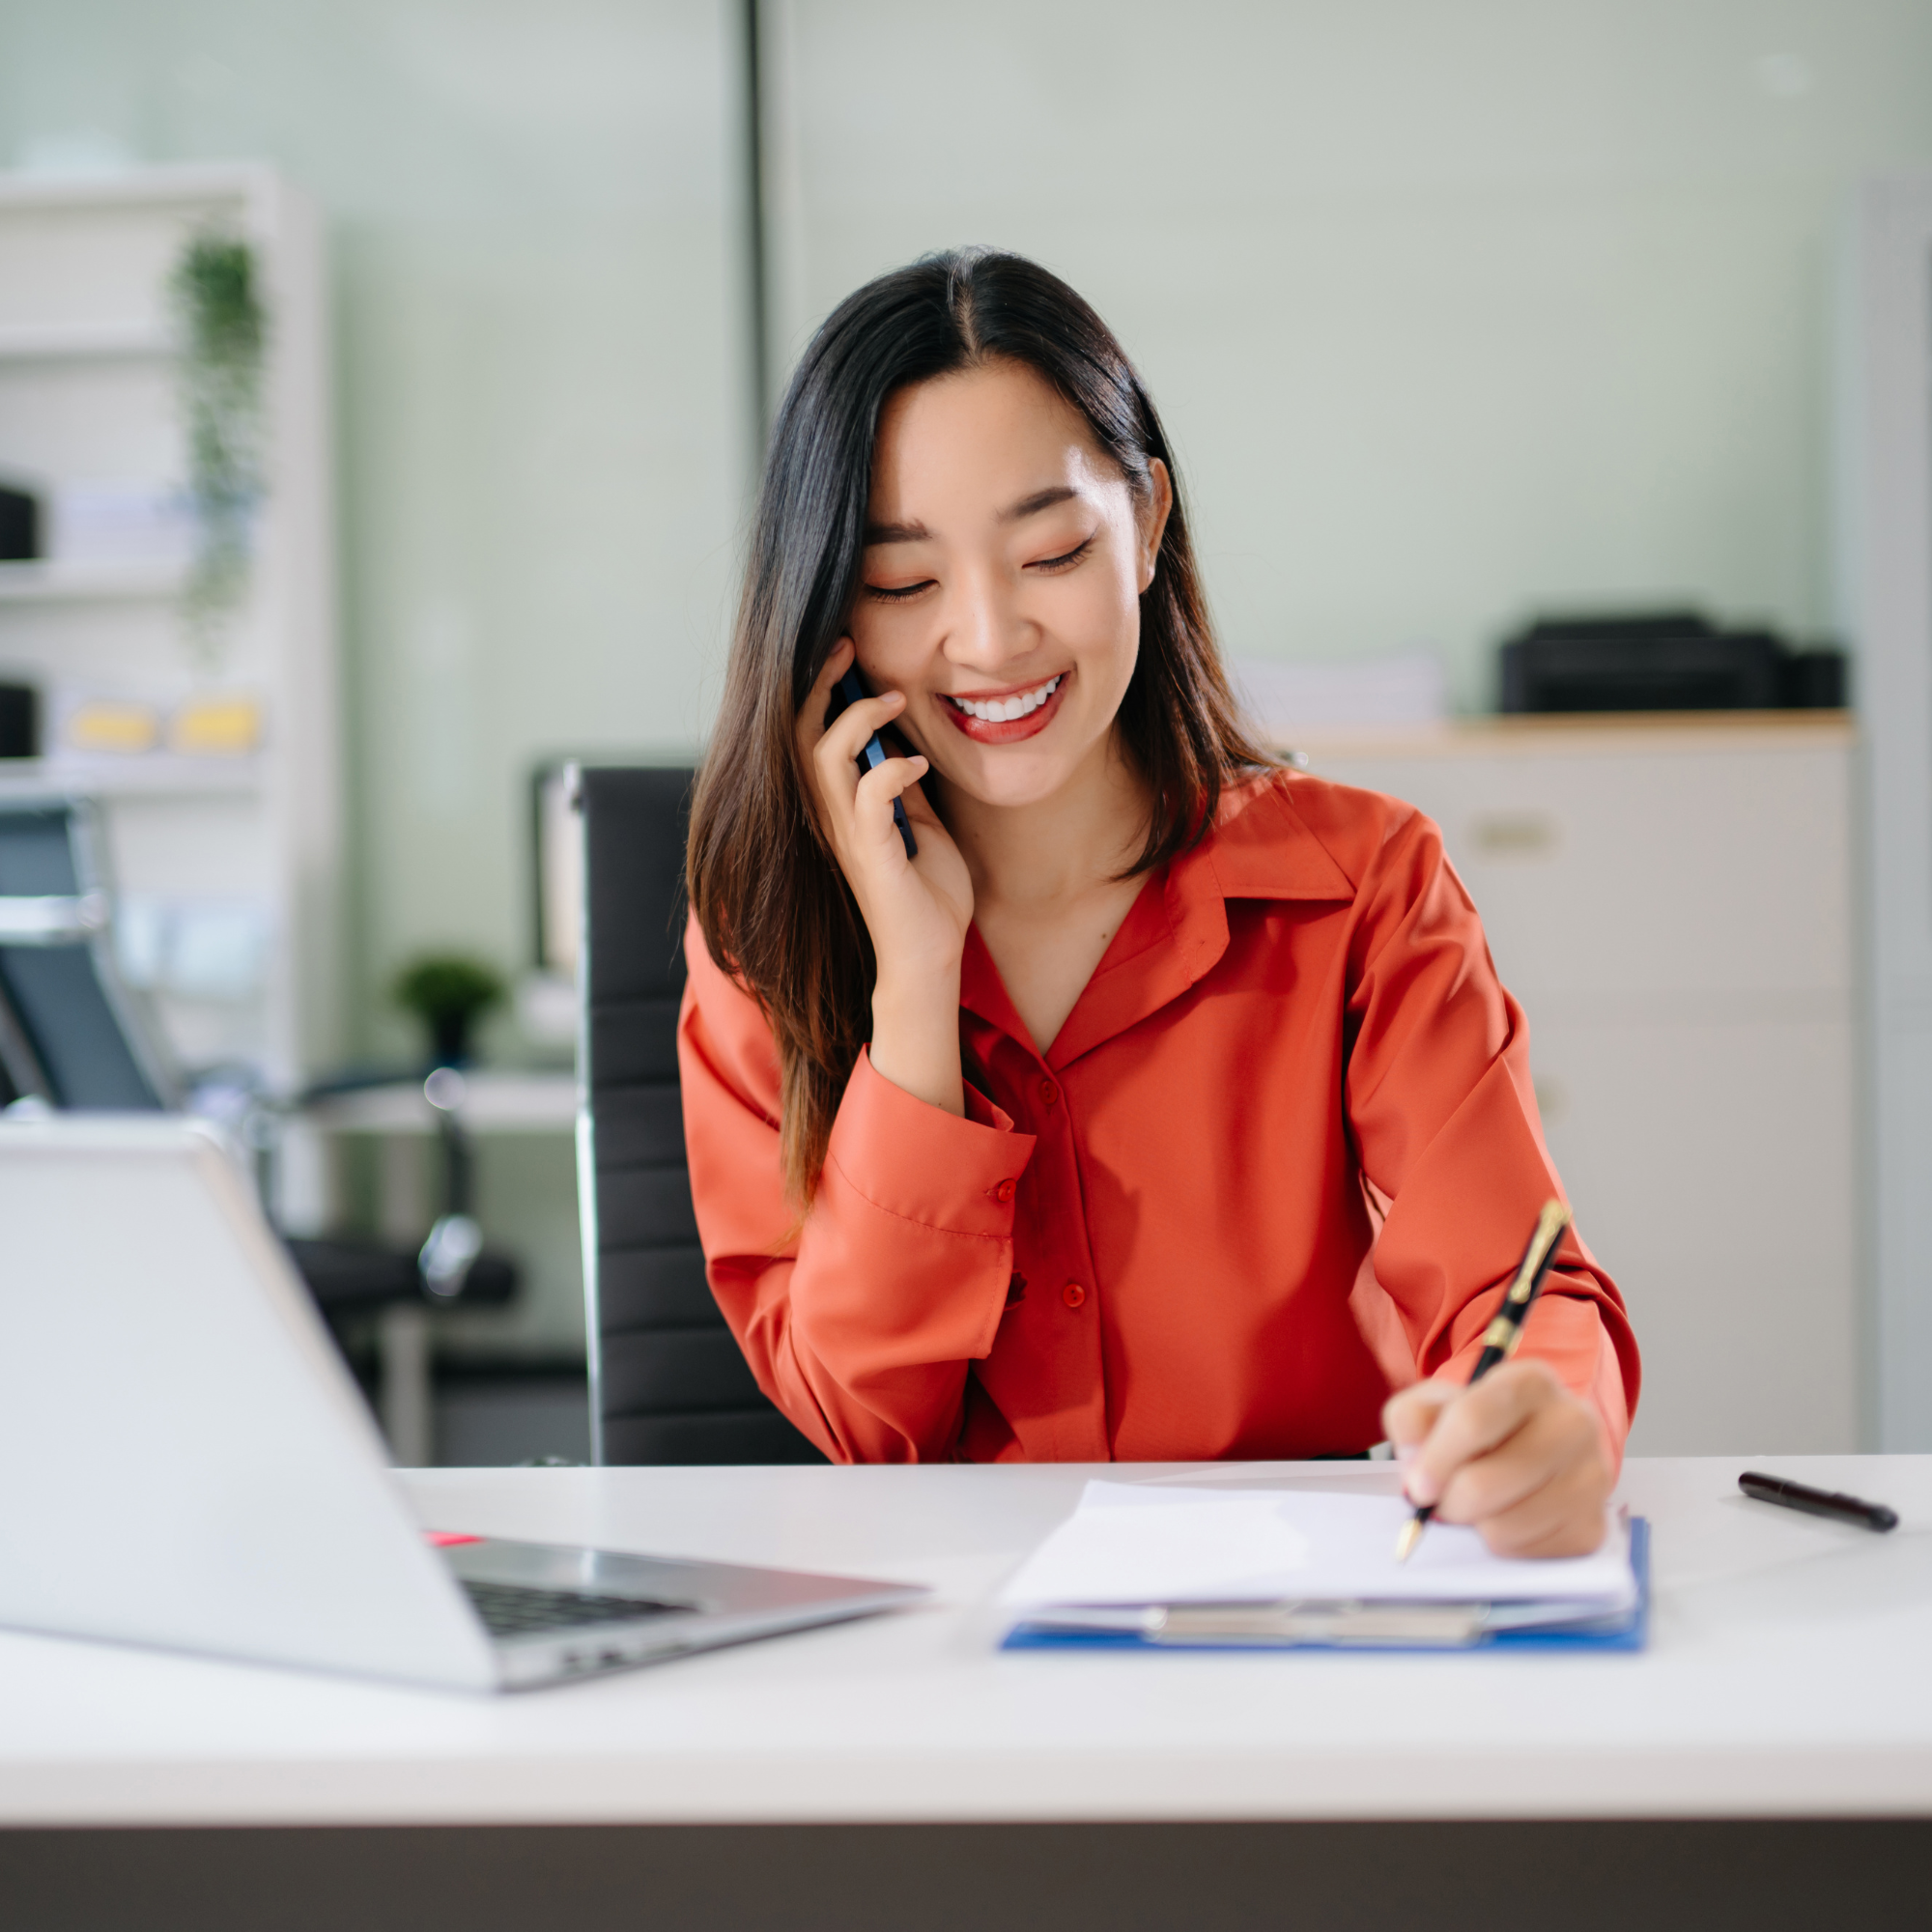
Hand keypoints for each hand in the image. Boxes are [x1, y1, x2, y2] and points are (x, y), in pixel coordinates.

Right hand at [796, 639, 974, 1113]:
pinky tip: (917, 764)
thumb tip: (904, 744)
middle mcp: (830, 816)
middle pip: (801, 735)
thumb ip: (902, 788)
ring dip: (858, 721)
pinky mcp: (871, 855)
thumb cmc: (926, 896)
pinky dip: (891, 772)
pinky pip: (869, 799)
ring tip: (894, 700)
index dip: (820, 689)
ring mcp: (847, 835)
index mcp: (838, 806)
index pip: (810, 735)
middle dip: (822, 685)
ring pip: (824, 758)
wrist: (931, 957)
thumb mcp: (919, 826)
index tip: (846, 651)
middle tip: (848, 647)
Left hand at [1382, 1358, 1613, 1557]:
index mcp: (1531, 1381)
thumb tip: (1413, 1458)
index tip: (1417, 1485)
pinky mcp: (1593, 1525)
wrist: (1528, 1445)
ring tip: (1476, 1504)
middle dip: (1448, 1500)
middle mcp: (1573, 1423)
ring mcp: (1591, 1476)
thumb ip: (1411, 1417)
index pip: (1472, 1421)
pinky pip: (1527, 1552)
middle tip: (1441, 1499)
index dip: (1435, 1459)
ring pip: (1504, 1525)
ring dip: (1475, 1523)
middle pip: (1484, 1484)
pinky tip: (1506, 1516)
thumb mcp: (1436, 1403)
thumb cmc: (1480, 1422)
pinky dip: (1504, 1544)